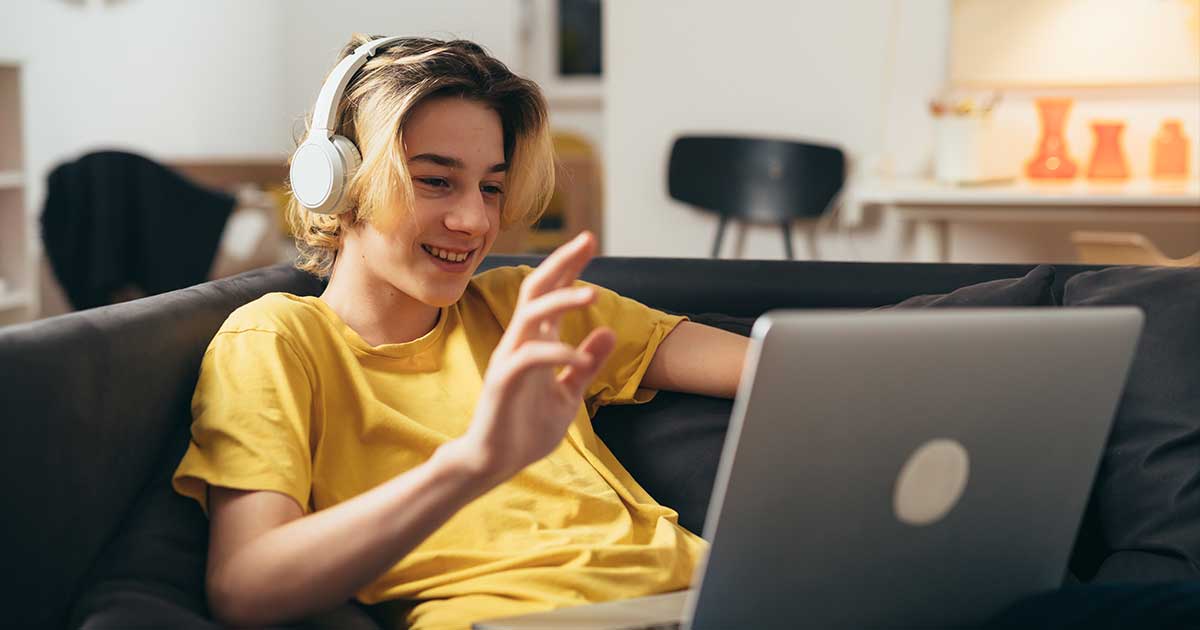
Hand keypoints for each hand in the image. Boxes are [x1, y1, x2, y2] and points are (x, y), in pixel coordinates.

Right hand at [445, 231, 615, 483]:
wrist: (495, 463)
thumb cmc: (526, 429)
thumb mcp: (568, 395)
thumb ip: (586, 365)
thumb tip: (608, 331)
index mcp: (536, 341)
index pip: (551, 293)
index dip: (569, 266)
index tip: (589, 240)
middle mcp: (520, 342)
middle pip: (536, 289)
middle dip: (562, 263)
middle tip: (587, 240)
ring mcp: (509, 359)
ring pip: (531, 316)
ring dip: (561, 301)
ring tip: (593, 295)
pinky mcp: (503, 382)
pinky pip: (530, 357)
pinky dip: (559, 353)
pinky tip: (581, 357)